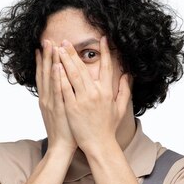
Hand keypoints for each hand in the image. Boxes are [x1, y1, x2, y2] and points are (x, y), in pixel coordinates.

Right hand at [35, 39, 76, 154]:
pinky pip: (58, 90)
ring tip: (50, 46)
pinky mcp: (59, 108)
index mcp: (48, 98)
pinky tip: (57, 67)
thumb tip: (64, 87)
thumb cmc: (65, 130)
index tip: (44, 47)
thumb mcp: (60, 111)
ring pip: (50, 78)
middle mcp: (47, 98)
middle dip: (46, 56)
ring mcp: (52, 102)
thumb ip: (61, 98)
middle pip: (46, 73)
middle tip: (46, 40)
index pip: (45, 76)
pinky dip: (56, 78)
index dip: (44, 61)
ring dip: (50, 61)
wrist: (61, 147)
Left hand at [56, 36, 130, 155]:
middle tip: (66, 41)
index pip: (107, 67)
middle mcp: (95, 93)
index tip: (103, 39)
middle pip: (84, 68)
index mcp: (108, 92)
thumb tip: (128, 75)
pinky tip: (55, 66)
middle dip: (74, 53)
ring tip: (57, 48)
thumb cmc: (108, 127)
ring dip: (65, 60)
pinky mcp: (72, 107)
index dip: (106, 52)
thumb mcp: (120, 108)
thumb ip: (125, 90)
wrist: (99, 145)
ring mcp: (83, 100)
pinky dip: (60, 77)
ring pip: (73, 75)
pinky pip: (65, 89)